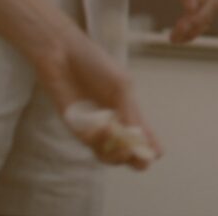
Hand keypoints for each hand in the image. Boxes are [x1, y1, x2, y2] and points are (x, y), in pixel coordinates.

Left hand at [28, 27, 157, 166]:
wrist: (63, 58)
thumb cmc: (97, 65)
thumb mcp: (121, 85)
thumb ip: (129, 111)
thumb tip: (139, 137)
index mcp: (129, 110)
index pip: (144, 136)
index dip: (150, 148)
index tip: (154, 154)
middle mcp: (114, 123)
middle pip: (128, 151)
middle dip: (134, 158)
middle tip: (137, 157)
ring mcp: (95, 128)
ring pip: (109, 153)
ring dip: (117, 154)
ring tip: (121, 147)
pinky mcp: (77, 129)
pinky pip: (91, 144)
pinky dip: (100, 142)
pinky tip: (103, 131)